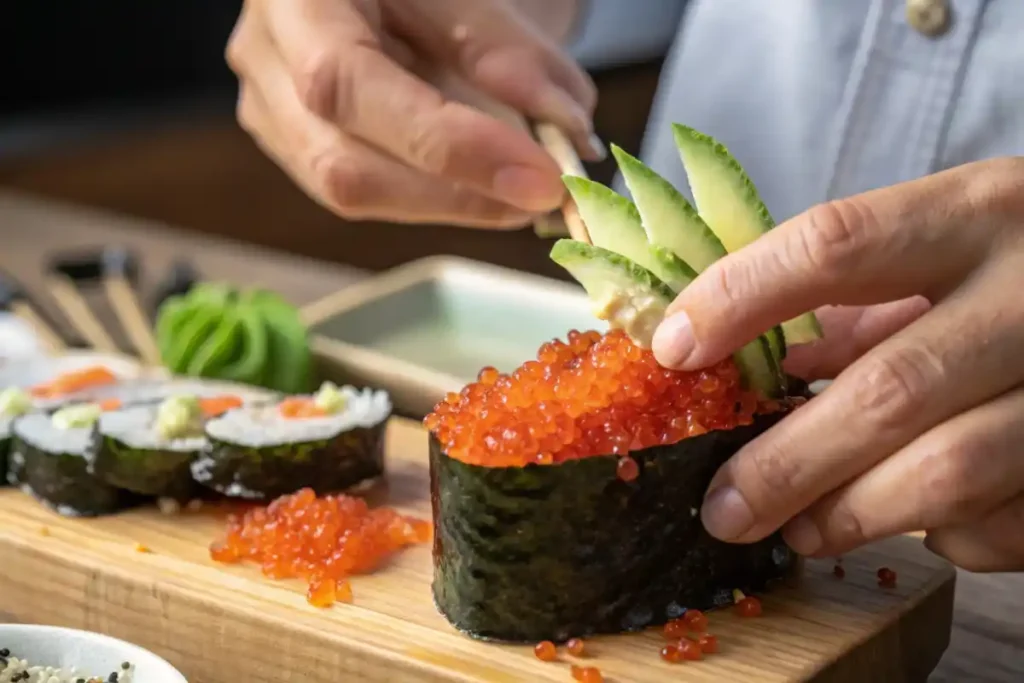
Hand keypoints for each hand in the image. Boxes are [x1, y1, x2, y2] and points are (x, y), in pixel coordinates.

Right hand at [227, 0, 598, 227]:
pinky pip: (365, 188)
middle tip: (545, 197)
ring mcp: (270, 106)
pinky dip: (434, 196)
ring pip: (352, 190)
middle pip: (343, 164)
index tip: (538, 175)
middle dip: (456, 194)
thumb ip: (506, 48)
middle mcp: (264, 56)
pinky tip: (483, 185)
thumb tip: (566, 130)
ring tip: (523, 192)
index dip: (447, 144)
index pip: (348, 85)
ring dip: (450, 203)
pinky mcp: (294, 140)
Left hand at [651, 157, 1023, 571]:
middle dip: (786, 464)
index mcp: (978, 215)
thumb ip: (851, 300)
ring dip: (853, 514)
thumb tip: (742, 364)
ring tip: (798, 531)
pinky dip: (949, 534)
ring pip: (951, 471)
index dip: (741, 298)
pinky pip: (1008, 520)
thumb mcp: (944, 246)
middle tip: (723, 508)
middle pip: (888, 388)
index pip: (836, 245)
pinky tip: (920, 518)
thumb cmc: (1019, 265)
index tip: (673, 348)